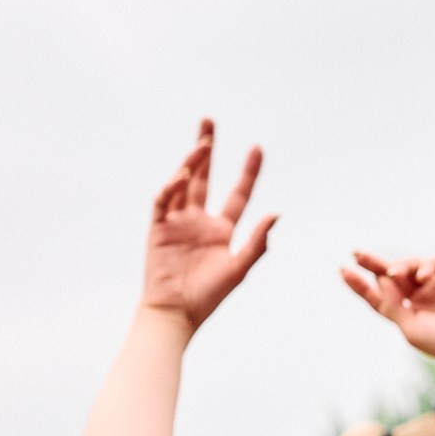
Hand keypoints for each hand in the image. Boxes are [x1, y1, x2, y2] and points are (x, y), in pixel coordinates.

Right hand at [142, 120, 276, 331]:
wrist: (175, 313)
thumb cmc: (208, 297)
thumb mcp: (239, 268)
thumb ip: (257, 242)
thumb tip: (276, 213)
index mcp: (221, 231)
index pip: (238, 193)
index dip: (248, 171)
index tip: (257, 148)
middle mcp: (199, 221)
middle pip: (205, 177)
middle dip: (206, 149)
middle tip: (209, 122)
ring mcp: (177, 223)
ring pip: (184, 183)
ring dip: (192, 162)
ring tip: (202, 144)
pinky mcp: (158, 229)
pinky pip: (163, 201)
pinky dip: (171, 186)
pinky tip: (182, 176)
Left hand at [339, 254, 434, 367]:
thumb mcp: (411, 329)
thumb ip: (393, 305)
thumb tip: (380, 279)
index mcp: (405, 313)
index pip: (377, 296)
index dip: (360, 285)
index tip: (343, 270)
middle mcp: (418, 298)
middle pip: (390, 276)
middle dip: (373, 264)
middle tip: (356, 253)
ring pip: (411, 266)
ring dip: (401, 265)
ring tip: (395, 272)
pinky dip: (426, 265)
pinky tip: (423, 276)